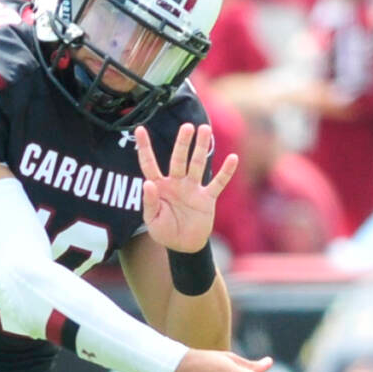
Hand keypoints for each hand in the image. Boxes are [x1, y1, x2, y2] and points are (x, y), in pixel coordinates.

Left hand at [133, 122, 234, 253]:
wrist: (183, 245)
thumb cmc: (164, 231)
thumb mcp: (152, 220)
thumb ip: (149, 202)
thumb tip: (147, 183)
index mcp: (159, 186)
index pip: (149, 163)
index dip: (144, 147)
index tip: (139, 129)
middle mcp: (176, 182)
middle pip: (178, 158)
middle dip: (182, 143)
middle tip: (187, 126)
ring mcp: (192, 189)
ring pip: (197, 164)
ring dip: (200, 148)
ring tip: (204, 129)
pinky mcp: (207, 198)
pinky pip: (218, 183)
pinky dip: (226, 172)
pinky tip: (233, 158)